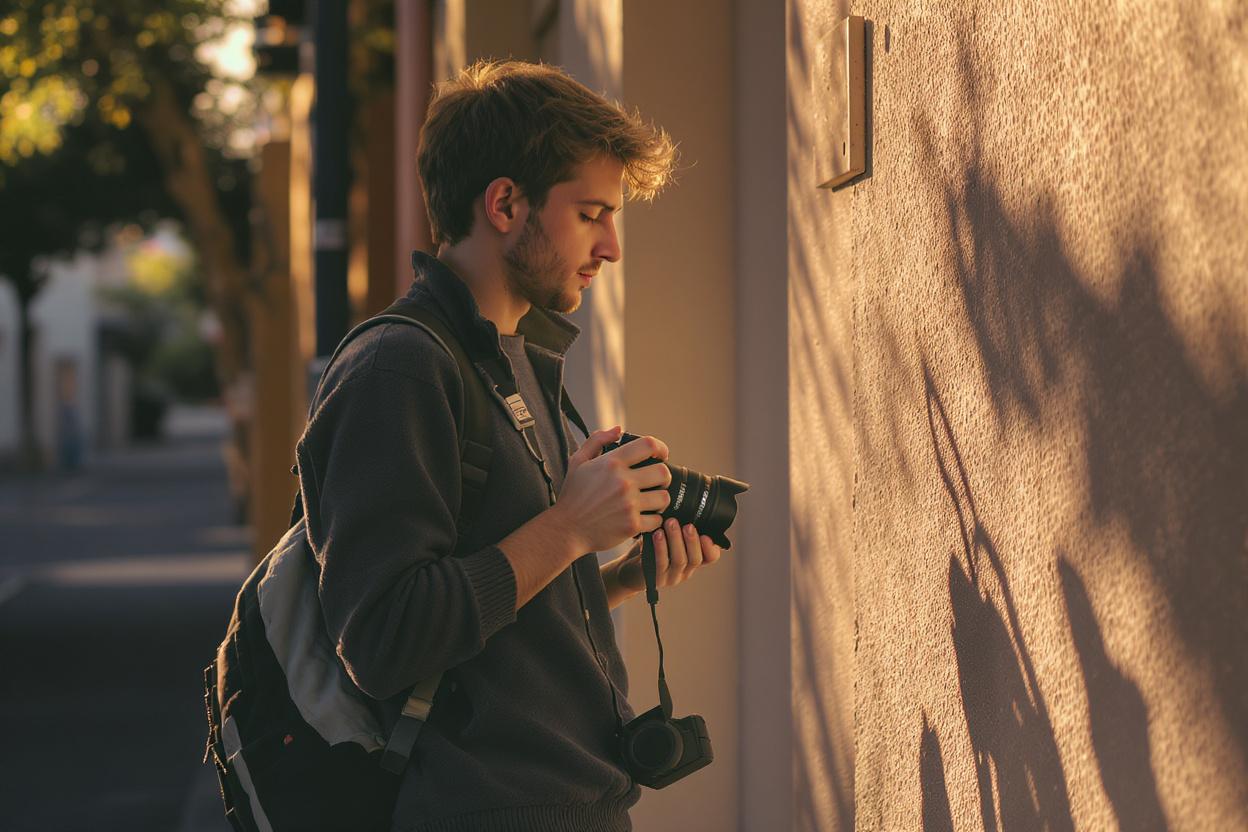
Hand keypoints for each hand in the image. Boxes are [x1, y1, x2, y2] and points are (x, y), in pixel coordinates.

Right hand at [549, 426, 671, 552]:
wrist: (566, 530)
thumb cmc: (573, 496)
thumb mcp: (578, 462)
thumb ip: (597, 440)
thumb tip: (619, 429)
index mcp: (612, 463)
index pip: (648, 445)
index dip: (661, 448)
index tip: (661, 455)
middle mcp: (623, 482)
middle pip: (663, 472)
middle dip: (663, 476)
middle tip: (657, 481)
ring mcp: (629, 505)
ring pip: (664, 497)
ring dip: (660, 499)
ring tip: (651, 501)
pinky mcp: (632, 525)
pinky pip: (657, 520)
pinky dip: (653, 520)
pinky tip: (644, 518)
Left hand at [616, 518, 722, 593]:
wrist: (630, 568)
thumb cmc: (651, 548)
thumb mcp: (667, 536)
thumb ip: (678, 526)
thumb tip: (682, 501)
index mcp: (692, 559)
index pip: (711, 557)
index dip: (711, 546)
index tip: (706, 534)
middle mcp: (685, 571)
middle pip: (696, 558)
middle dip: (692, 540)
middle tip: (687, 525)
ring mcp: (672, 577)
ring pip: (680, 560)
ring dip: (676, 540)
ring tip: (671, 523)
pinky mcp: (657, 580)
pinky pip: (661, 563)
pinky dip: (661, 548)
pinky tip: (657, 534)